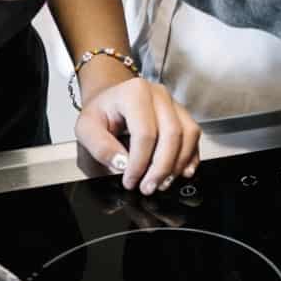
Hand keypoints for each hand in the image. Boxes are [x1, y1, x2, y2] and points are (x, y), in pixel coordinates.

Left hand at [73, 74, 201, 194]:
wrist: (110, 100)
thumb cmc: (100, 113)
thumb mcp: (86, 129)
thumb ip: (101, 147)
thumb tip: (122, 164)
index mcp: (134, 93)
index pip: (145, 133)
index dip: (139, 163)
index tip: (130, 181)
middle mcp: (158, 94)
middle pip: (171, 134)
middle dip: (161, 168)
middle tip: (148, 187)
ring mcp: (173, 103)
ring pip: (188, 134)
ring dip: (178, 164)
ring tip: (162, 183)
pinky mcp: (182, 114)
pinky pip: (194, 136)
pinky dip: (190, 157)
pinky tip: (180, 172)